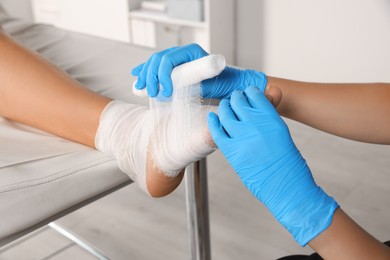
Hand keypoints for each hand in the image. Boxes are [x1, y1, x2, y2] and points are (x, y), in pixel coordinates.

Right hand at [132, 43, 266, 98]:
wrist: (232, 84)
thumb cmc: (225, 83)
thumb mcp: (214, 85)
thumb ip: (199, 85)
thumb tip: (180, 90)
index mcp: (193, 53)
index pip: (169, 59)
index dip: (162, 75)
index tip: (165, 92)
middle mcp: (184, 53)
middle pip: (158, 59)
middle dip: (151, 76)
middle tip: (152, 94)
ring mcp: (179, 59)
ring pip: (155, 62)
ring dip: (145, 75)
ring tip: (141, 89)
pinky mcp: (176, 67)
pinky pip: (157, 66)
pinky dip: (146, 70)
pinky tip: (136, 75)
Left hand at [208, 86, 338, 245]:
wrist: (288, 188)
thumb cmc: (289, 163)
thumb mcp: (282, 134)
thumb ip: (268, 118)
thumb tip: (260, 104)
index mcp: (272, 118)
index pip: (255, 95)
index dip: (249, 92)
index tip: (246, 94)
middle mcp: (256, 124)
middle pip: (238, 101)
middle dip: (235, 98)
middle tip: (234, 100)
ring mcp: (242, 138)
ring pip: (226, 113)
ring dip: (225, 108)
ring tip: (226, 108)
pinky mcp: (232, 152)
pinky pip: (217, 132)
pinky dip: (213, 122)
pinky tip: (213, 118)